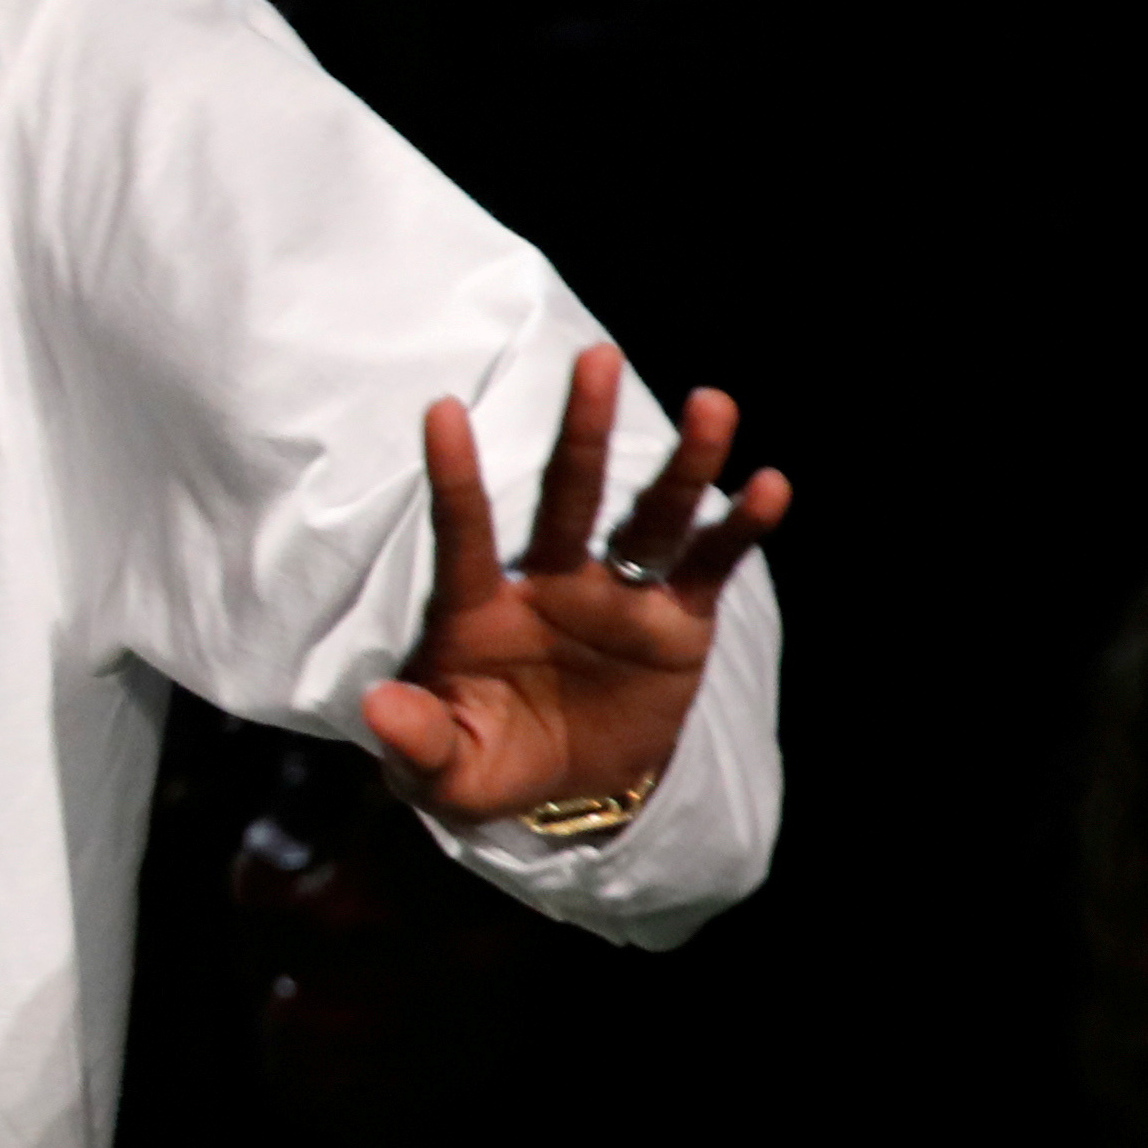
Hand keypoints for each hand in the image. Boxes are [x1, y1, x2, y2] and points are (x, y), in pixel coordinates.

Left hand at [366, 341, 787, 824]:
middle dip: (581, 430)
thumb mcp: (443, 772)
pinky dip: (738, 530)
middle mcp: (549, 582)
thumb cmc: (485, 762)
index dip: (455, 479)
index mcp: (477, 609)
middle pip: (566, 495)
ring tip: (711, 404)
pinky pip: (708, 568)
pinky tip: (768, 488)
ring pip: (649, 517)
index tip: (440, 410)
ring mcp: (616, 596)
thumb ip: (415, 741)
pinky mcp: (677, 622)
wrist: (565, 790)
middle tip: (596, 358)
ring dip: (682, 465)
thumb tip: (379, 707)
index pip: (462, 534)